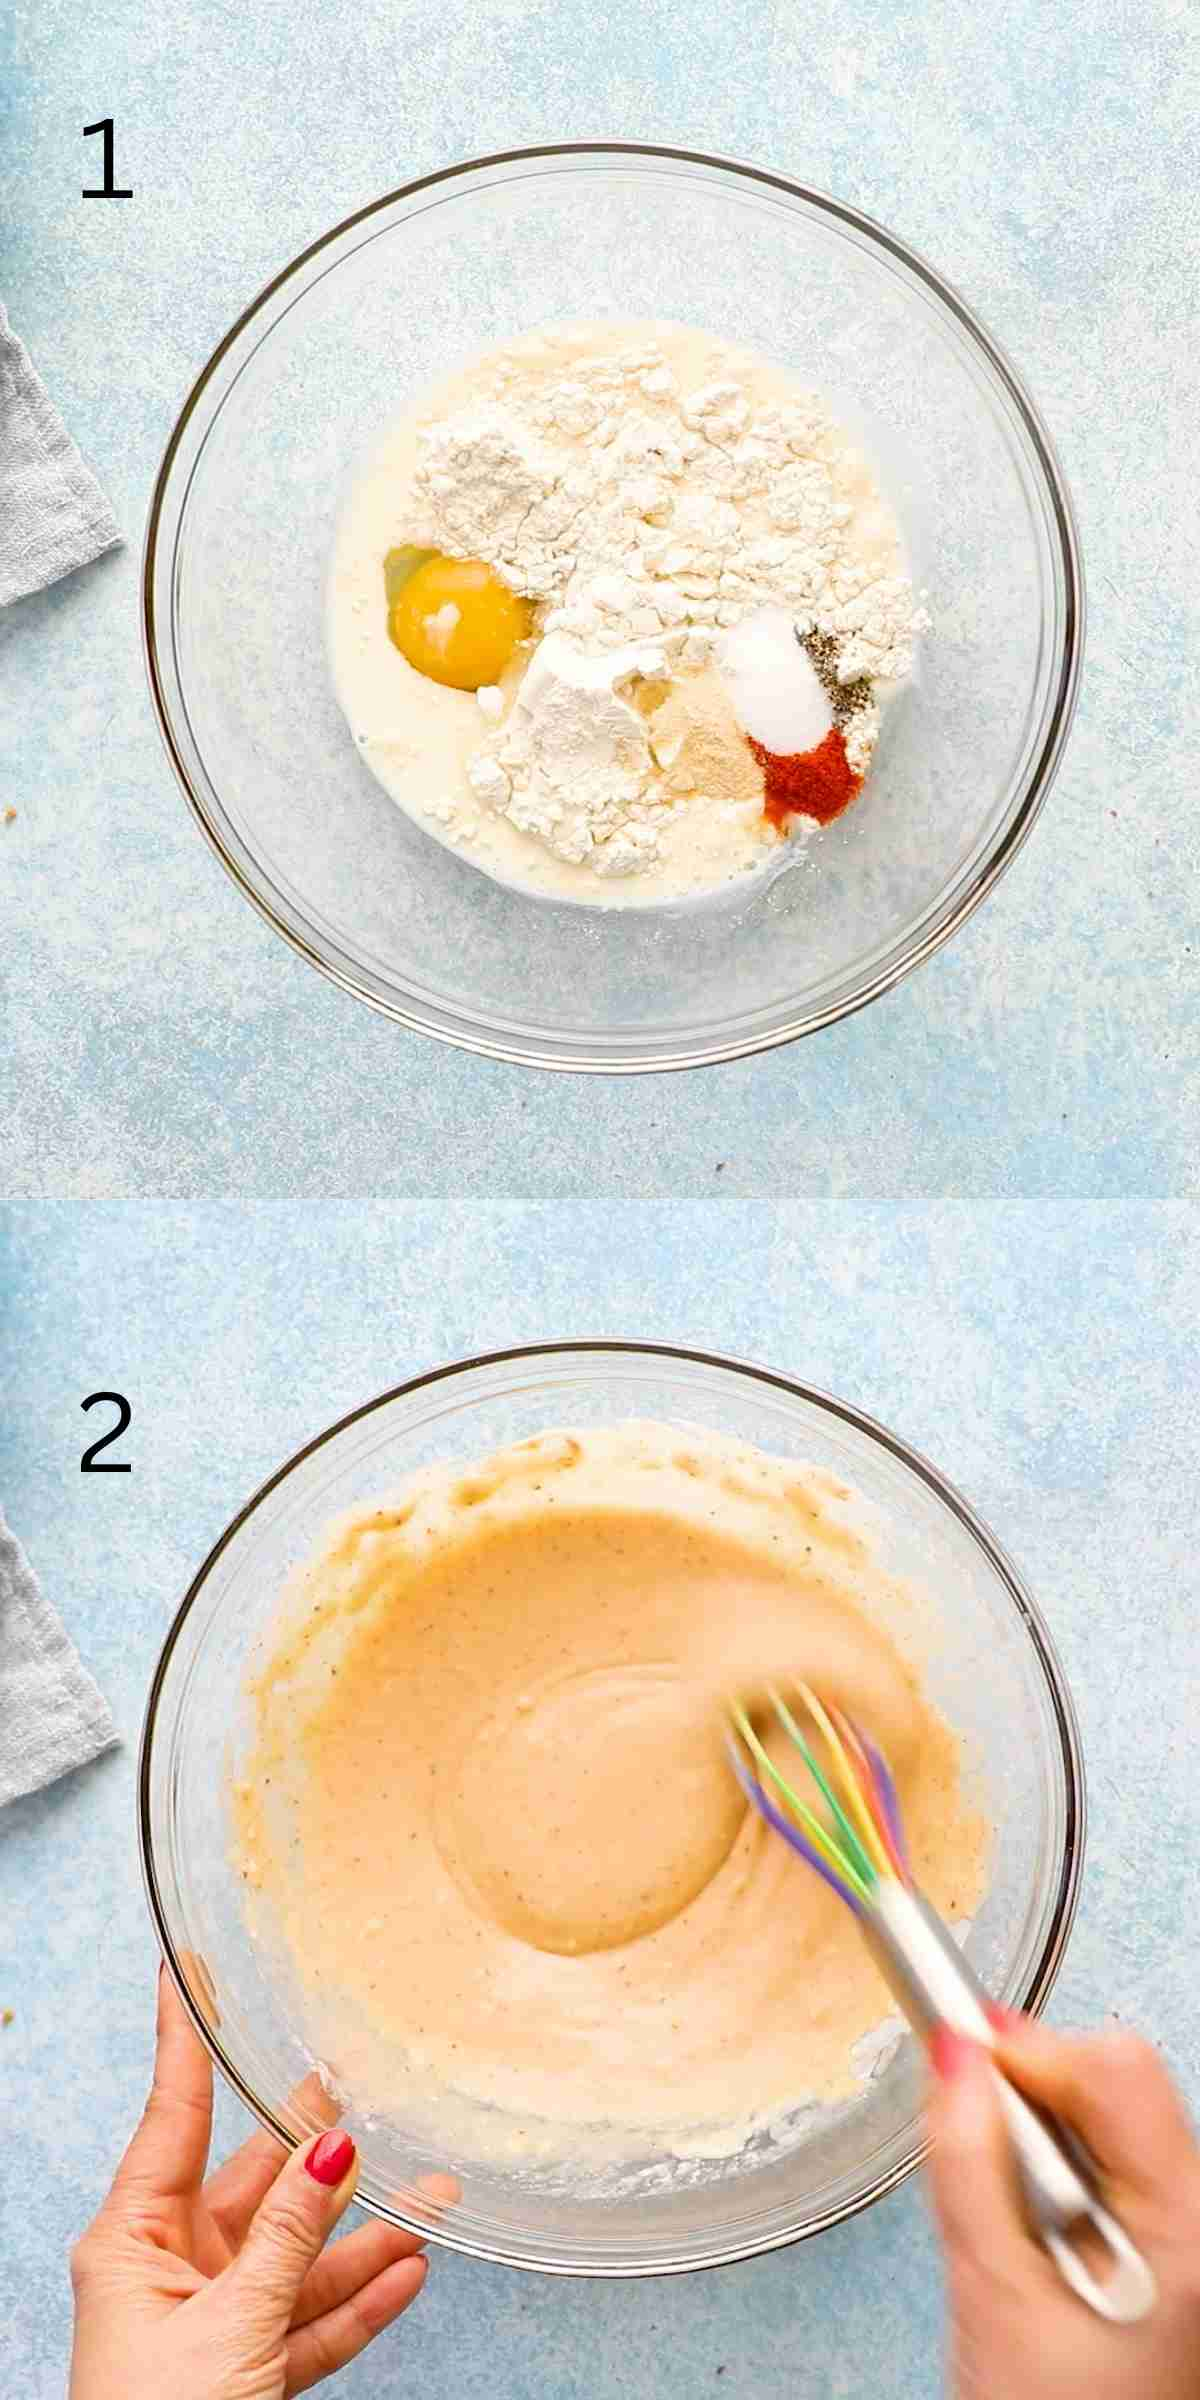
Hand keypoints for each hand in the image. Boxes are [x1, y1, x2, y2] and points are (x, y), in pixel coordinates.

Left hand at [69, 1969, 427, 2398]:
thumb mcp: (231, 2321)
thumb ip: (290, 2235)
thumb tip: (333, 2148)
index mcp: (132, 2242)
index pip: (172, 2116)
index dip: (185, 2040)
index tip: (189, 1969)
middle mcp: (169, 2271)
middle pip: (252, 2184)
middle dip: (315, 2141)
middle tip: (357, 2077)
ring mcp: (212, 2324)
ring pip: (299, 2256)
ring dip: (366, 2228)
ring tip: (435, 2185)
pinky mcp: (248, 2376)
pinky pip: (312, 2321)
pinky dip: (361, 2299)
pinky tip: (412, 2263)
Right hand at [925, 2015, 1199, 2397]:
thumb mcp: (989, 2291)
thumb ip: (969, 2161)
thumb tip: (954, 2056)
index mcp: (1184, 2223)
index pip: (1116, 2066)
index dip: (1029, 2054)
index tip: (959, 2065)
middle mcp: (1197, 2217)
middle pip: (1112, 2083)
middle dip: (1030, 2100)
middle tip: (976, 2155)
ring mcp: (1181, 2235)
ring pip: (1100, 2122)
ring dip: (1034, 2144)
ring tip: (1006, 2224)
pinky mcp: (1154, 2251)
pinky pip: (1100, 2169)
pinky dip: (1047, 2179)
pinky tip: (1025, 2237)